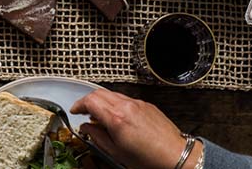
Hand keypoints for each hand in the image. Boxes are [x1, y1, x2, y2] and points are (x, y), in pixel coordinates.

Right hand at [70, 90, 201, 168]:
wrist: (176, 156)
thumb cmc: (150, 159)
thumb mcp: (116, 152)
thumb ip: (97, 136)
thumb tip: (86, 128)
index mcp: (116, 118)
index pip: (90, 101)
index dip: (79, 105)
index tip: (75, 111)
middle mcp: (127, 106)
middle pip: (99, 93)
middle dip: (88, 101)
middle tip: (84, 112)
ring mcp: (138, 104)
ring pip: (112, 94)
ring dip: (102, 101)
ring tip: (100, 116)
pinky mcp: (147, 105)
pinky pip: (126, 99)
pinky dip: (116, 104)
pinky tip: (117, 117)